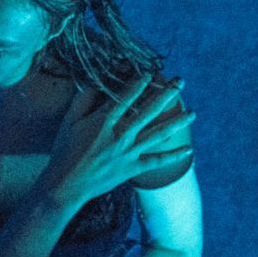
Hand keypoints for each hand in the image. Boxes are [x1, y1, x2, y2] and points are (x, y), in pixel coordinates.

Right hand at [46, 72, 194, 201]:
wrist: (67, 184)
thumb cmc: (65, 150)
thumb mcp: (70, 121)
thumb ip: (84, 100)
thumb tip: (97, 82)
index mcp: (104, 121)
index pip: (125, 97)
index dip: (139, 83)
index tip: (150, 72)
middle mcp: (120, 135)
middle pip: (149, 110)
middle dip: (166, 94)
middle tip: (180, 82)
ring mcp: (128, 152)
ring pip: (158, 134)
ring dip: (176, 122)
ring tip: (192, 112)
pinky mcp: (132, 168)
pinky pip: (156, 162)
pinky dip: (173, 157)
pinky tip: (189, 150)